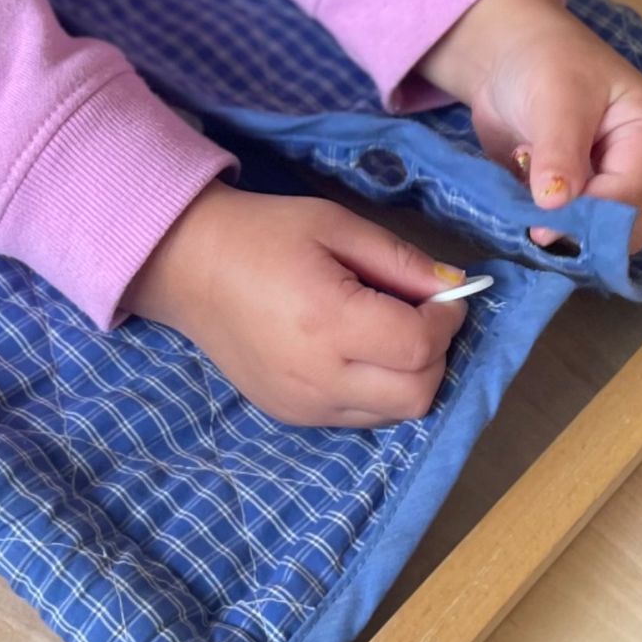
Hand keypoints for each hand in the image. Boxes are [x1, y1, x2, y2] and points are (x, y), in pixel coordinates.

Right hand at [122, 181, 469, 428]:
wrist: (188, 266)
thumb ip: (400, 260)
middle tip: (422, 316)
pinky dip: (377, 390)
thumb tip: (453, 287)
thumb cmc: (263, 235)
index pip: (419, 347)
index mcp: (328, 322)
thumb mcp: (335, 225)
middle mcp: (317, 377)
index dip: (447, 320)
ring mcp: (302, 405)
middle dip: (436, 355)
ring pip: (394, 414)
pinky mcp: (291, 415)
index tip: (444, 294)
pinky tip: (358, 352)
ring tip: (388, 332)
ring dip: (410, 377)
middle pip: (417, 395)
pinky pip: (360, 417)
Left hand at [420, 0, 641, 250]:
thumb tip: (556, 207)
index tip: (543, 229)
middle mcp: (641, 170)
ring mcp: (611, 190)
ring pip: (598, 238)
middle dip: (580, 235)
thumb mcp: (555, 99)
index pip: (634, 195)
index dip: (592, 218)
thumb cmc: (545, 62)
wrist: (510, 58)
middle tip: (531, 231)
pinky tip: (518, 217)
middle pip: (626, 228)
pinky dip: (545, 231)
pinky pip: (571, 234)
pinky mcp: (581, 203)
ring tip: (520, 218)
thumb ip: (559, 153)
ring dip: (560, 238)